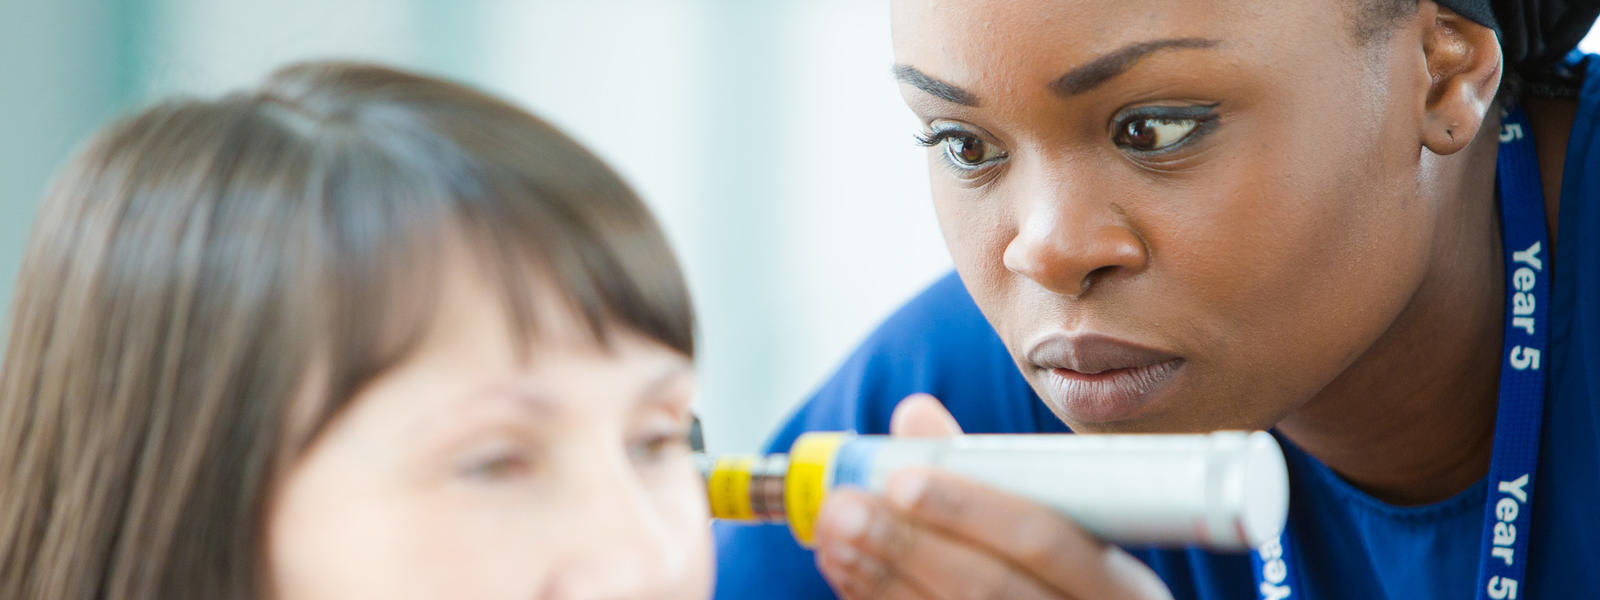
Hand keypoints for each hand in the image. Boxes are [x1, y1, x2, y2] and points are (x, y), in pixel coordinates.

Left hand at [812, 394, 1173, 599]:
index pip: (1043, 538)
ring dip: (880, 581)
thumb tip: (914, 415)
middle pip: (988, 589)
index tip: (900, 478)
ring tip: (833, 538)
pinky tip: (850, 578)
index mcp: (1120, 587)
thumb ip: (985, 476)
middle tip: (842, 509)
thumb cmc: (1068, 587)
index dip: (969, 507)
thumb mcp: (1058, 537)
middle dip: (905, 545)